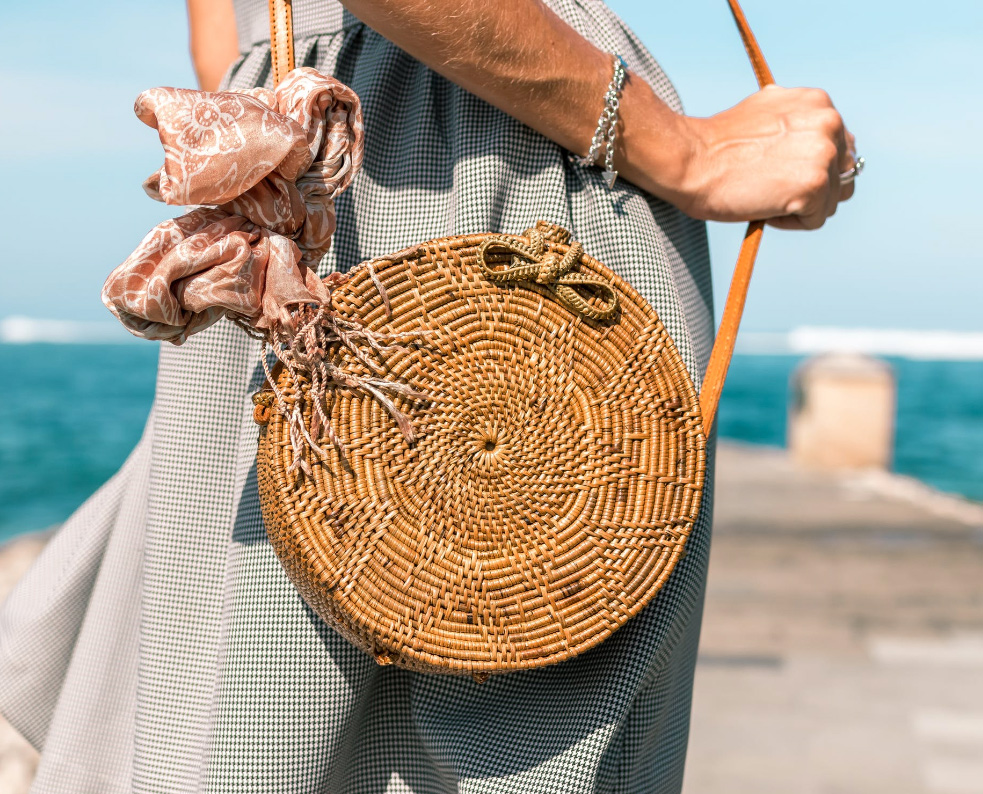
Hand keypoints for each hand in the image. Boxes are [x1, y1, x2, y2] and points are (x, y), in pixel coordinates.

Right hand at [675, 85, 855, 229]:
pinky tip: (763, 206)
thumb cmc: (716, 145)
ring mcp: (825, 155)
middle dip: (811, 189)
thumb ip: (797, 123)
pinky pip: (814, 220)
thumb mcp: (765, 114)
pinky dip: (788, 222)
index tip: (778, 171)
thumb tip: (813, 140)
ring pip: (831, 200)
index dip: (808, 167)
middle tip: (771, 187)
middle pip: (842, 175)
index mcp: (819, 103)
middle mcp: (829, 123)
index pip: (839, 147)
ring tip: (765, 195)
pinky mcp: (815, 185)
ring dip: (801, 207)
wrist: (691, 159)